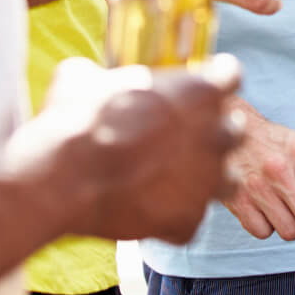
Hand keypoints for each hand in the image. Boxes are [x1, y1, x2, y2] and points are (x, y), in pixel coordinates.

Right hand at [16, 55, 244, 244]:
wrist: (59, 177)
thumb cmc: (75, 118)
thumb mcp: (84, 75)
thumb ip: (105, 73)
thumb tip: (93, 75)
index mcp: (201, 91)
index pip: (231, 75)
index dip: (215, 78)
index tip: (202, 83)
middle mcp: (215, 135)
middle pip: (235, 130)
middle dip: (213, 131)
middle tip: (185, 135)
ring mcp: (206, 182)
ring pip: (229, 180)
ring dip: (208, 178)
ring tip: (177, 178)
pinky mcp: (187, 221)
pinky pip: (191, 220)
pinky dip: (174, 216)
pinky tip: (148, 208)